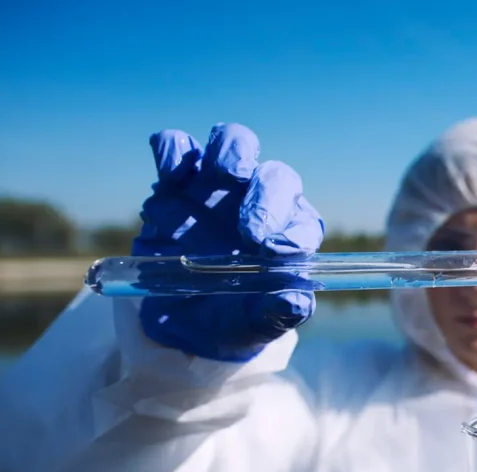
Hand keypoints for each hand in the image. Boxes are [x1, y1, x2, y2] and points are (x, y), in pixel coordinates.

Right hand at [132, 123, 324, 361]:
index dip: (294, 233)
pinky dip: (174, 150)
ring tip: (227, 173)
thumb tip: (295, 300)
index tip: (276, 254)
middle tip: (252, 232)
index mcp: (287, 236)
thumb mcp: (253, 325)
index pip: (303, 223)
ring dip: (234, 151)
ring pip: (235, 142)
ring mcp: (217, 187)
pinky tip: (173, 174)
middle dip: (268, 197)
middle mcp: (259, 203)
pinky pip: (176, 148)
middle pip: (276, 177)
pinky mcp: (176, 183)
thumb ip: (276, 313)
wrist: (179, 318)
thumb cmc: (231, 317)